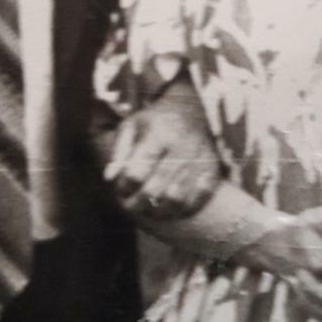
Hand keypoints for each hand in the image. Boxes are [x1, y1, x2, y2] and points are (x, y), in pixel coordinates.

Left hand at [104, 84, 220, 219]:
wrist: (190, 110)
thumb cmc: (154, 122)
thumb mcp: (131, 126)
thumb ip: (119, 151)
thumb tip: (109, 178)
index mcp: (159, 134)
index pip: (137, 172)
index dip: (124, 186)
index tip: (120, 188)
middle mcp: (183, 147)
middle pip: (155, 189)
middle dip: (138, 203)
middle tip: (130, 206)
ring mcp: (200, 161)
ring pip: (176, 199)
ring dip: (158, 211)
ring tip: (148, 209)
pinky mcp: (213, 171)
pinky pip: (197, 201)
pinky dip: (181, 210)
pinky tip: (169, 208)